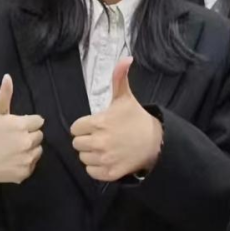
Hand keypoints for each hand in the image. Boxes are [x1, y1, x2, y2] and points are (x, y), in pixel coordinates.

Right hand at [0, 75, 43, 185]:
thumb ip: (4, 94)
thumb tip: (8, 76)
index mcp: (21, 125)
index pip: (39, 121)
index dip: (29, 123)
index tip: (16, 127)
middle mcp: (26, 142)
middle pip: (39, 135)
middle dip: (29, 135)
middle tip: (13, 139)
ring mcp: (26, 159)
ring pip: (38, 150)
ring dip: (30, 150)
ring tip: (13, 150)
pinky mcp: (24, 173)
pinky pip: (32, 164)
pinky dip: (25, 163)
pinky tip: (12, 161)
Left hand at [71, 58, 162, 182]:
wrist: (154, 142)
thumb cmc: (135, 118)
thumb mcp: (125, 97)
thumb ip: (119, 77)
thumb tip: (126, 58)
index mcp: (99, 123)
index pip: (75, 128)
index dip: (84, 126)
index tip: (97, 125)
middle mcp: (99, 142)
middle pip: (77, 144)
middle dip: (86, 139)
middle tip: (101, 135)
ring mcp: (104, 159)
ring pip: (83, 158)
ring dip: (91, 153)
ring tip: (105, 146)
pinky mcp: (109, 173)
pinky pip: (91, 172)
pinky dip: (97, 167)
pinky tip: (108, 157)